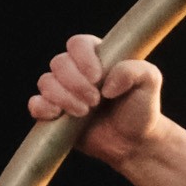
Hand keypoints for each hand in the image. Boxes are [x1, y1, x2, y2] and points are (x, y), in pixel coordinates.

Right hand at [26, 33, 163, 166]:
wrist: (134, 142)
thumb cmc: (141, 108)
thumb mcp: (150, 82)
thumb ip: (135, 71)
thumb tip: (107, 83)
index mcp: (96, 56)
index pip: (77, 44)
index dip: (83, 59)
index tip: (97, 77)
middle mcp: (76, 70)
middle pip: (59, 63)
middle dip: (76, 83)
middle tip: (95, 101)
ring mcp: (63, 91)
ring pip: (46, 82)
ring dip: (64, 97)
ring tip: (84, 113)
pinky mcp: (54, 113)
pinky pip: (35, 104)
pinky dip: (42, 108)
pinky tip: (58, 115)